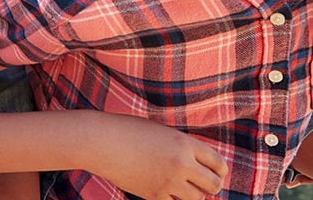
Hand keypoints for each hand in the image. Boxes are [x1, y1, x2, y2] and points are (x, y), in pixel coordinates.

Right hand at [90, 115, 227, 199]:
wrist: (101, 141)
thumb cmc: (128, 130)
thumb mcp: (160, 132)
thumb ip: (180, 147)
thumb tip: (198, 165)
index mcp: (183, 143)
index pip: (218, 162)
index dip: (220, 170)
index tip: (217, 172)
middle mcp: (181, 163)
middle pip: (213, 185)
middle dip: (211, 186)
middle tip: (202, 184)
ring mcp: (168, 181)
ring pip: (197, 199)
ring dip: (193, 195)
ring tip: (183, 187)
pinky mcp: (154, 195)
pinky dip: (172, 199)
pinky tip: (164, 191)